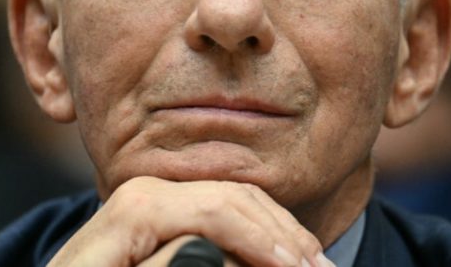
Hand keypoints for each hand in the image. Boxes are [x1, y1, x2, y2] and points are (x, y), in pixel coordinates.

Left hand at [45, 177, 333, 266]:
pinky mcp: (163, 214)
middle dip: (284, 236)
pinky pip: (221, 212)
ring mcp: (158, 199)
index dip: (265, 241)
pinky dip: (258, 234)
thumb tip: (209, 249)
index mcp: (139, 205)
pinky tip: (280, 256)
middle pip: (237, 198)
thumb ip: (164, 265)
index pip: (221, 208)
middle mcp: (150, 191)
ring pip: (237, 201)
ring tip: (311, 262)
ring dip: (280, 234)